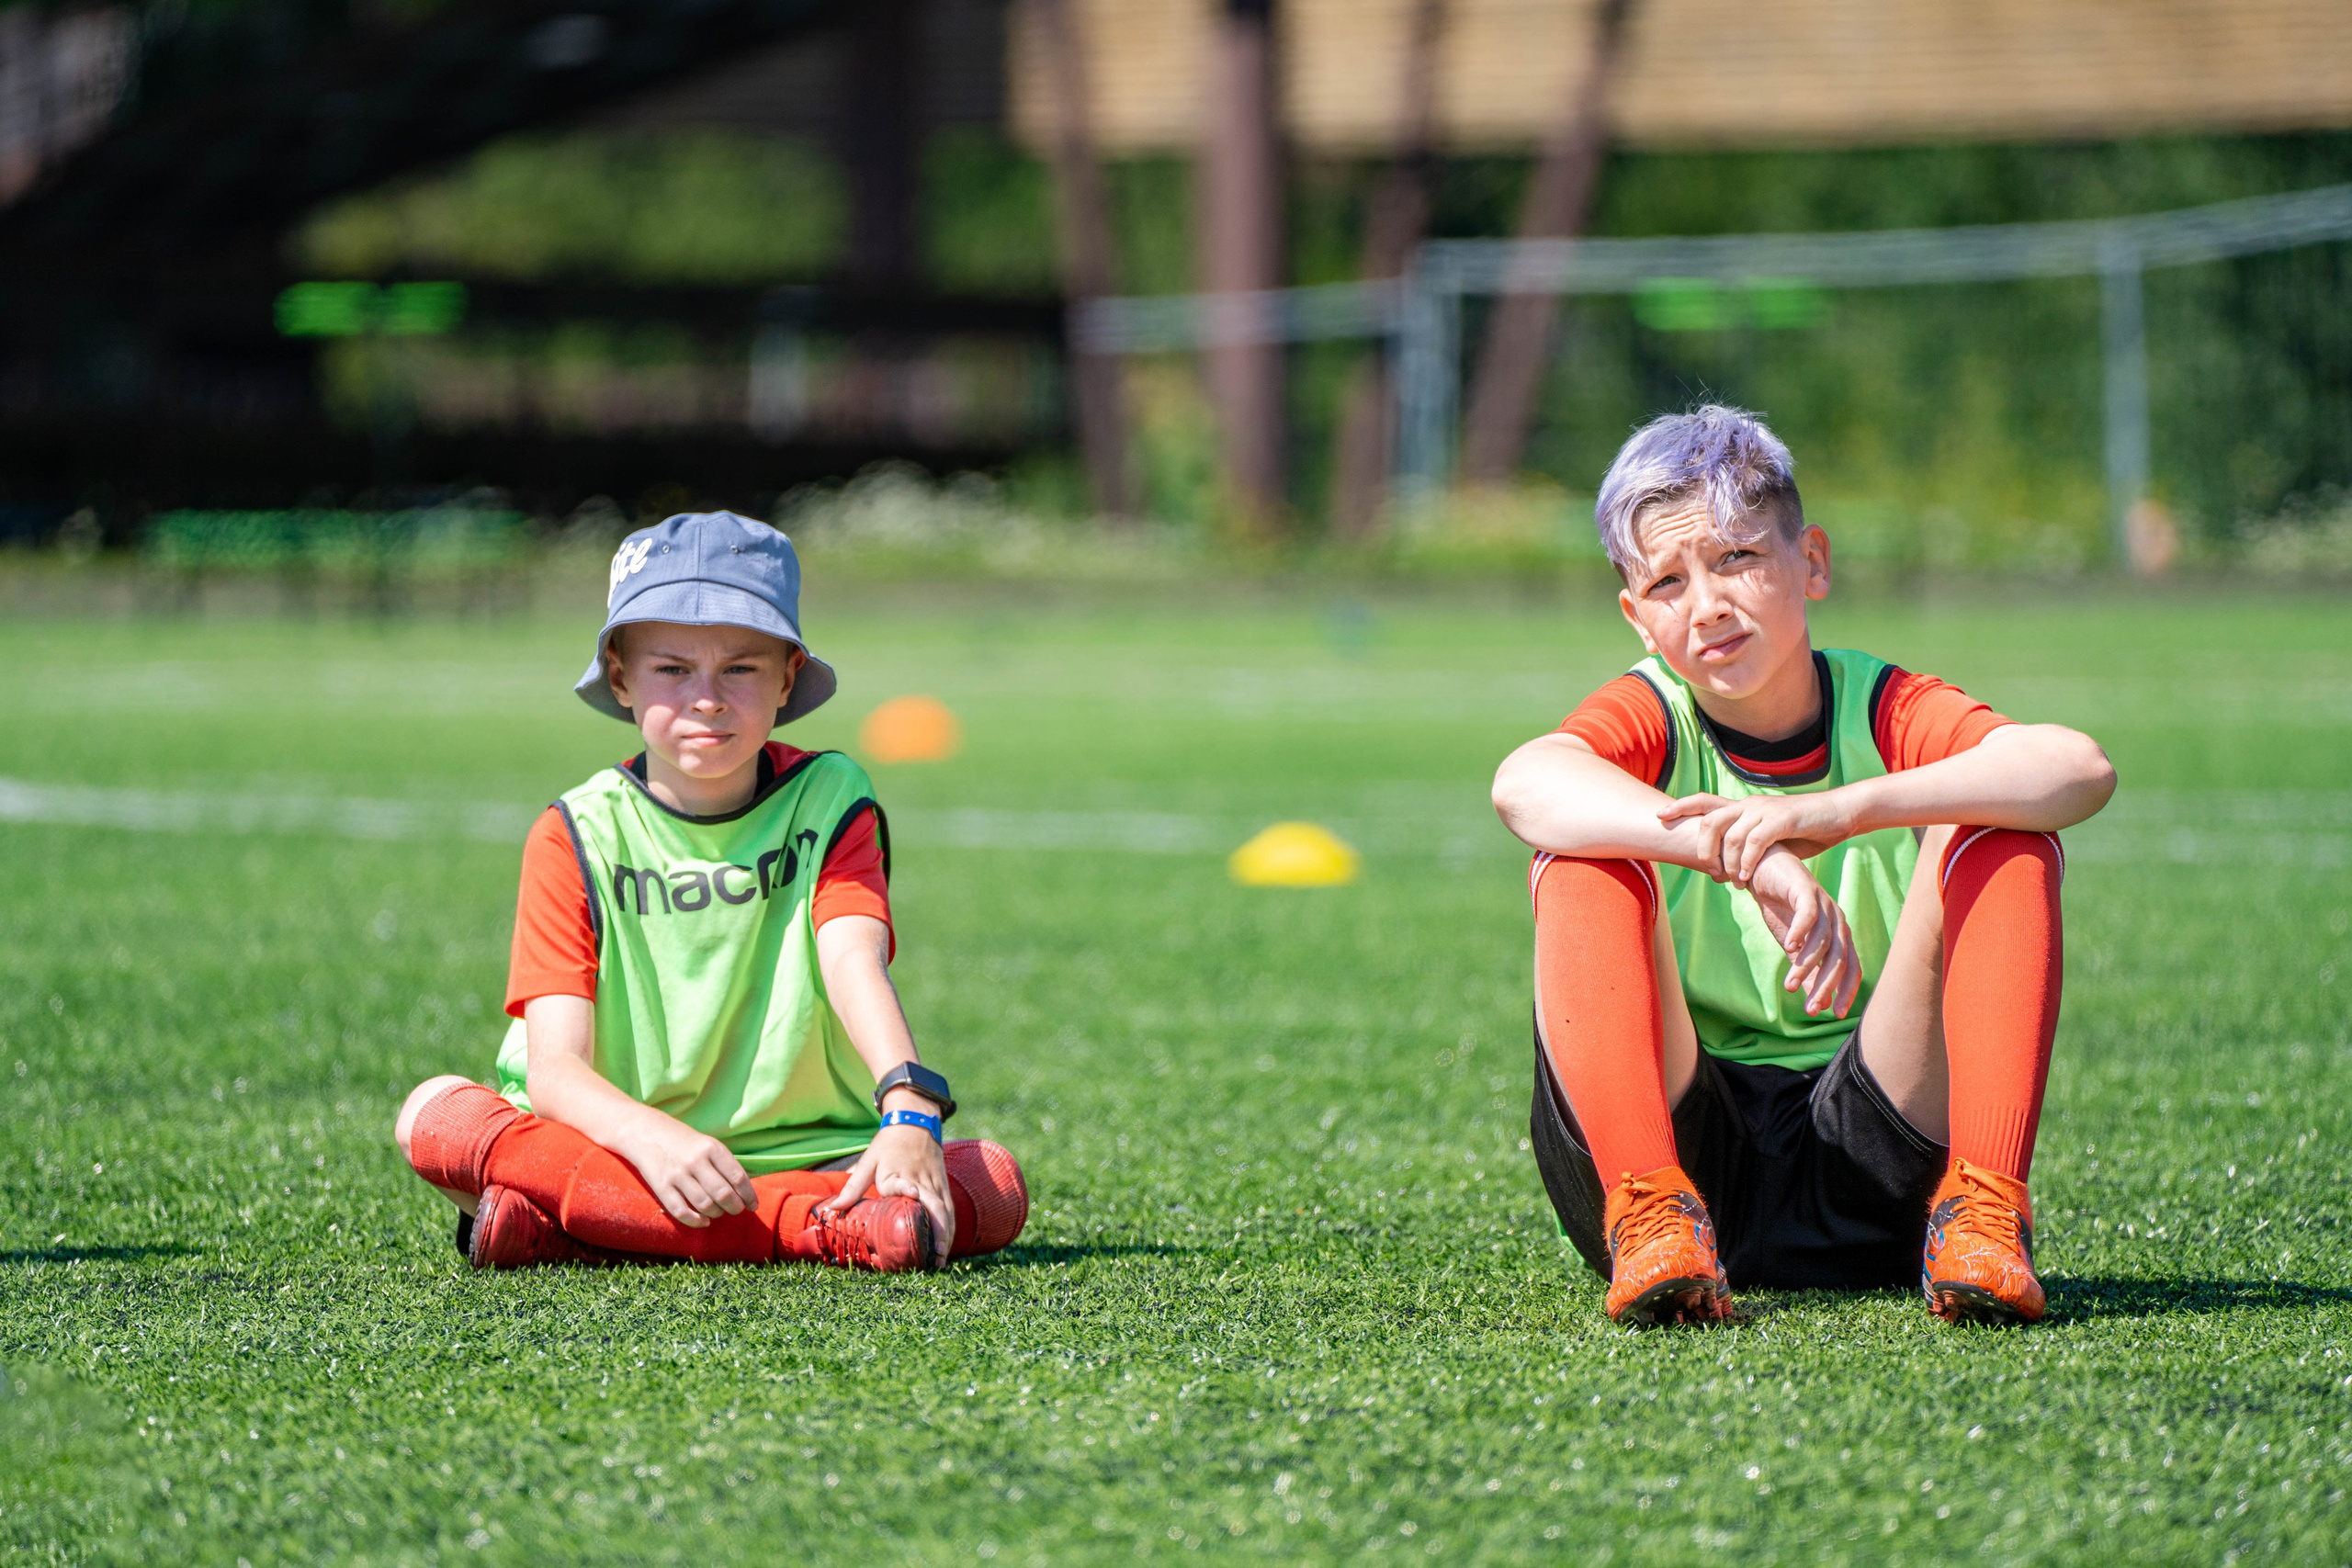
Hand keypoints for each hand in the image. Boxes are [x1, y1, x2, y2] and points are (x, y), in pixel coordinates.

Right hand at [617, 1113, 758, 1227]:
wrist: (647, 1132)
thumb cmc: (685, 1142)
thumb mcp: (708, 1144)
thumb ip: (725, 1165)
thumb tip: (745, 1193)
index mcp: (712, 1148)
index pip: (738, 1177)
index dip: (749, 1195)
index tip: (753, 1205)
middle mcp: (695, 1161)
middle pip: (723, 1194)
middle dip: (735, 1207)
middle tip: (736, 1210)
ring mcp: (677, 1174)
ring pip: (705, 1205)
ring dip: (716, 1213)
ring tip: (718, 1212)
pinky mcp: (661, 1186)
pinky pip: (681, 1211)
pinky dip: (696, 1221)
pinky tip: (703, 1221)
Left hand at [818, 1118, 955, 1265]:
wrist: (915, 1122)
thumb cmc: (888, 1145)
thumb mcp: (868, 1161)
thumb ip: (852, 1187)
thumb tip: (832, 1210)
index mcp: (898, 1173)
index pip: (902, 1184)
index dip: (905, 1189)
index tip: (912, 1195)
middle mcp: (920, 1181)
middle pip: (934, 1209)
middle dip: (936, 1235)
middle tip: (931, 1260)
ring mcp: (936, 1184)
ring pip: (946, 1213)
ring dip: (945, 1238)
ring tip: (939, 1261)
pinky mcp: (943, 1186)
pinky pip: (950, 1211)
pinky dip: (949, 1229)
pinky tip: (945, 1247)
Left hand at [1659, 790, 1854, 885]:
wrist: (1839, 815)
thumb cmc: (1805, 830)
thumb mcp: (1770, 841)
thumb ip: (1747, 850)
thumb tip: (1726, 871)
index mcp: (1743, 807)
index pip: (1704, 801)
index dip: (1680, 806)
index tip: (1659, 816)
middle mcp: (1749, 805)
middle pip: (1709, 819)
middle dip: (1702, 847)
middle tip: (1708, 870)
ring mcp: (1764, 810)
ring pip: (1729, 833)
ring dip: (1726, 861)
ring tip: (1732, 881)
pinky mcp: (1781, 819)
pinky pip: (1754, 841)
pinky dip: (1746, 860)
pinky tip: (1745, 876)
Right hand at [1744, 847, 1860, 1018]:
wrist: (1763, 871)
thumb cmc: (1780, 909)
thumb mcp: (1793, 947)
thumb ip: (1806, 971)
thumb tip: (1817, 1004)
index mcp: (1838, 935)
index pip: (1851, 968)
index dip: (1846, 991)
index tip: (1835, 1015)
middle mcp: (1836, 921)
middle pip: (1839, 958)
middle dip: (1825, 986)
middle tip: (1810, 1009)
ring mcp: (1823, 904)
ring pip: (1822, 941)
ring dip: (1806, 966)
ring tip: (1788, 985)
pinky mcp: (1806, 889)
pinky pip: (1808, 914)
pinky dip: (1800, 931)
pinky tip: (1789, 947)